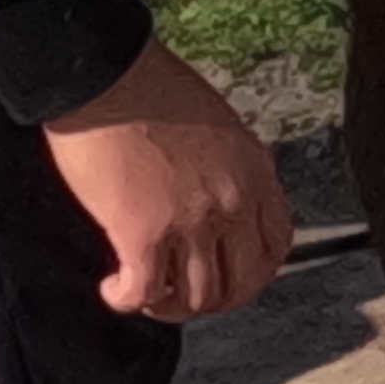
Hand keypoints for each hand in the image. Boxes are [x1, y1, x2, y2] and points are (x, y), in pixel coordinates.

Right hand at [41, 35, 293, 319]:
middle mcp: (232, 203)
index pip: (277, 245)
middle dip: (215, 300)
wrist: (107, 77)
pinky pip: (144, 292)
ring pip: (196, 297)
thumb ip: (231, 169)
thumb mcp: (220, 128)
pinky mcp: (142, 234)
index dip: (252, 271)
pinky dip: (127, 300)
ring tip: (146, 292)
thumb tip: (223, 199)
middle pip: (243, 283)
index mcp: (255, 174)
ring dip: (169, 305)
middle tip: (184, 295)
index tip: (227, 273)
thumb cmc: (152, 90)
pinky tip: (113, 288)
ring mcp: (191, 222)